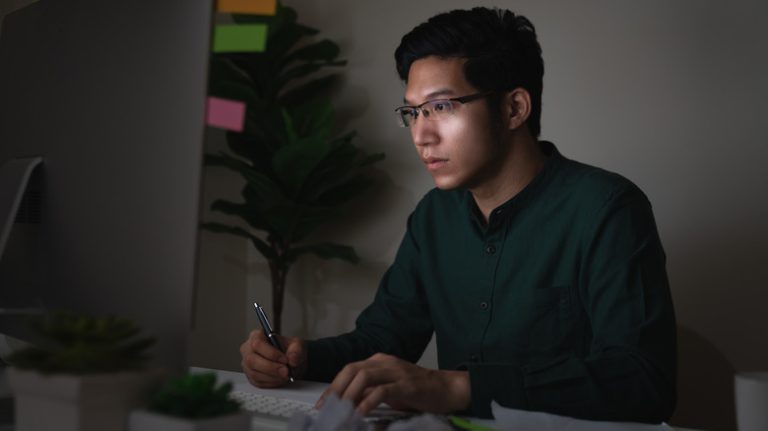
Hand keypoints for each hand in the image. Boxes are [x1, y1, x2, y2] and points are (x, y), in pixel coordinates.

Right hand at [240, 329, 306, 387]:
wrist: (289, 361)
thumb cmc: (288, 349)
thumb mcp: (297, 344)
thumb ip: (296, 349)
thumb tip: (292, 359)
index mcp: (257, 336)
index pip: (257, 344)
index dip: (271, 353)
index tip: (284, 359)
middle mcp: (248, 349)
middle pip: (252, 360)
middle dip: (271, 367)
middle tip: (286, 371)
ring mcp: (247, 364)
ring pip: (255, 373)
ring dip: (272, 376)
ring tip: (285, 375)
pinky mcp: (250, 377)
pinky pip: (258, 382)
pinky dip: (271, 382)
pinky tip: (280, 379)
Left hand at [316, 353, 469, 415]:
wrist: (447, 389)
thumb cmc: (417, 391)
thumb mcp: (389, 389)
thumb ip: (370, 391)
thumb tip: (347, 403)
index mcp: (379, 361)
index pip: (349, 369)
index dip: (333, 385)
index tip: (322, 402)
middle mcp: (385, 362)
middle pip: (352, 370)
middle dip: (336, 389)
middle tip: (325, 407)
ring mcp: (396, 372)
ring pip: (364, 377)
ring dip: (349, 395)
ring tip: (340, 411)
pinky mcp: (406, 385)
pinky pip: (382, 391)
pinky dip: (368, 402)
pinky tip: (360, 413)